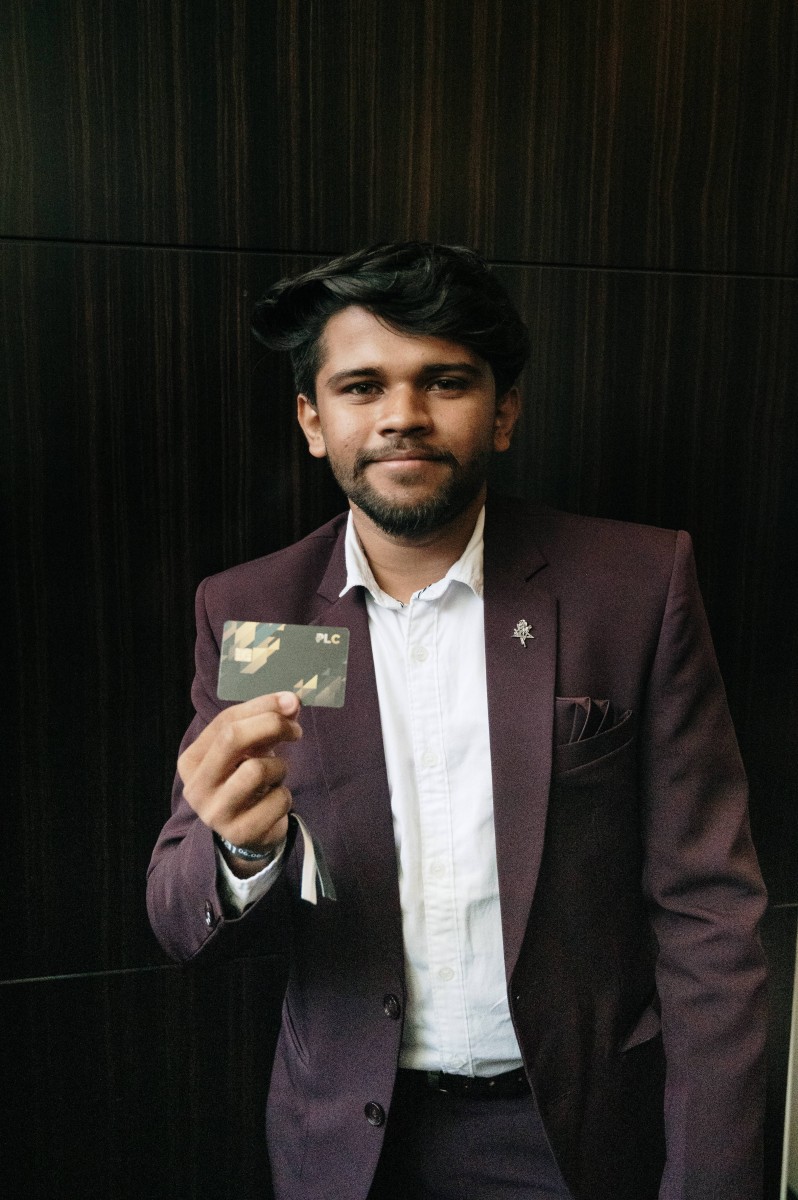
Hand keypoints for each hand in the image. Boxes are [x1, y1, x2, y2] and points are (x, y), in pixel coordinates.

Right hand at [178, 692, 302, 875]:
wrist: (247, 832)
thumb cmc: (246, 780)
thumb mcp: (249, 749)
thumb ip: (265, 723)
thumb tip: (292, 701)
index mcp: (192, 760)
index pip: (225, 721)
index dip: (262, 706)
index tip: (291, 701)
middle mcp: (196, 786)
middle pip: (232, 738)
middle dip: (271, 725)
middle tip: (296, 730)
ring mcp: (215, 813)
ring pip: (257, 769)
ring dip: (279, 767)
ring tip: (276, 775)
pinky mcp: (240, 833)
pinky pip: (277, 800)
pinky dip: (284, 796)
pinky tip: (274, 801)